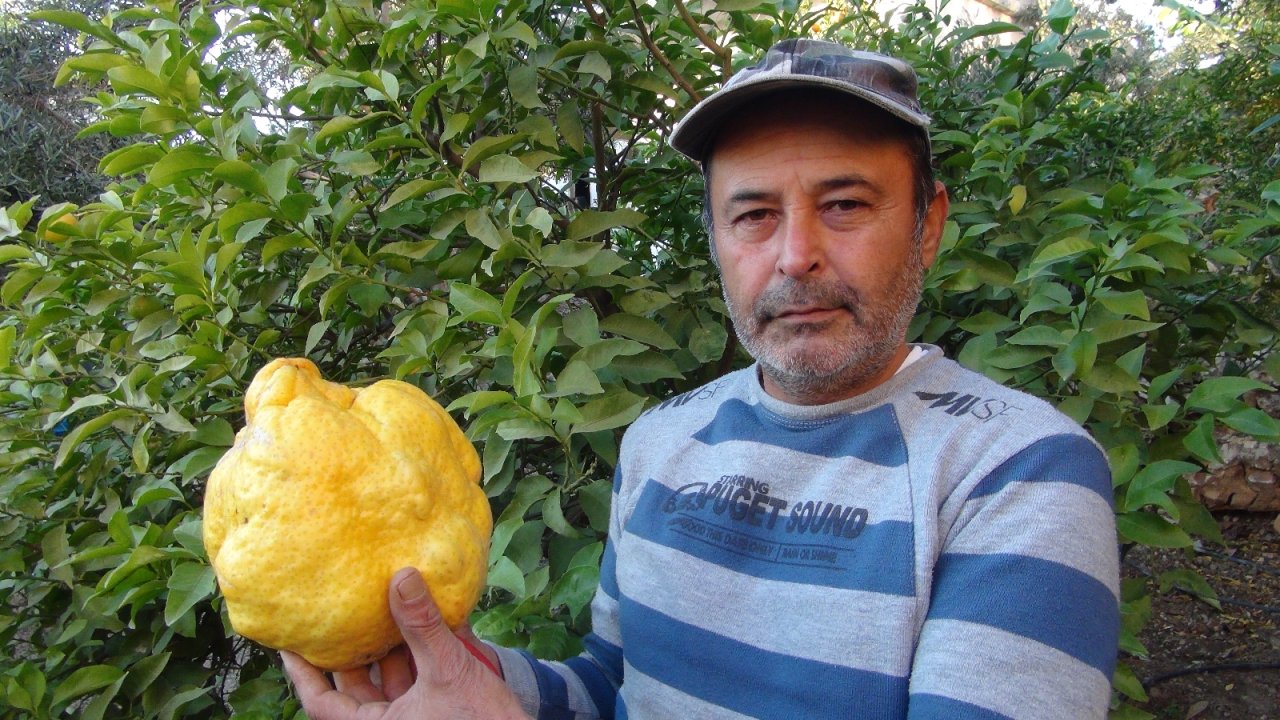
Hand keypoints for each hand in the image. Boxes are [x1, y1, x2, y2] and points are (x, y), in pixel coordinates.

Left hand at [282, 567, 528, 718]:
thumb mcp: (447, 670)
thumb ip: (422, 626)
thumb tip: (400, 577)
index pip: (320, 702)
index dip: (301, 671)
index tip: (289, 640)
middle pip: (353, 687)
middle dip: (350, 650)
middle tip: (339, 610)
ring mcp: (412, 719)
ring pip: (387, 682)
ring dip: (386, 648)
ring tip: (381, 606)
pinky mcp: (435, 713)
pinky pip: (415, 682)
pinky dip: (414, 656)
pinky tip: (419, 624)